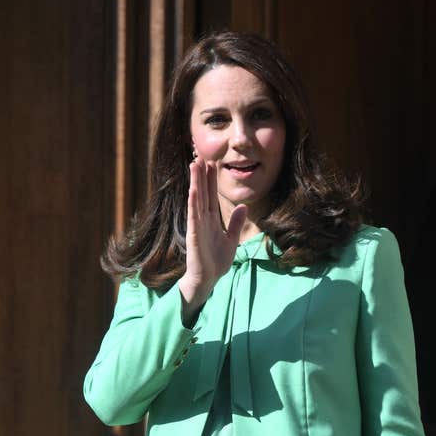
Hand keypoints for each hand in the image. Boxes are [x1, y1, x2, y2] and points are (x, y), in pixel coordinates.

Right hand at [179, 157, 247, 304]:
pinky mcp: (193, 235)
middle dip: (201, 175)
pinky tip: (192, 190)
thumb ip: (235, 223)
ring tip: (194, 165)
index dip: (211, 180)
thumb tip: (243, 207)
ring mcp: (197, 226)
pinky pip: (193, 216)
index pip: (211, 196)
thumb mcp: (231, 239)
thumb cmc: (216, 262)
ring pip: (196, 200)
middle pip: (203, 193)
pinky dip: (193, 203)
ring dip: (195, 183)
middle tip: (200, 156)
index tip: (212, 163)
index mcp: (211, 221)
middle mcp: (202, 220)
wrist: (208, 279)